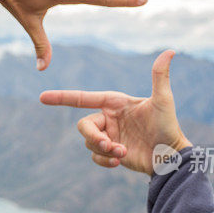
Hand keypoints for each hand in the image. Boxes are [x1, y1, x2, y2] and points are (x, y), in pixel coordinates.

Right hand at [39, 50, 191, 175]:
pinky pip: (94, 156)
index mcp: (114, 103)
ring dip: (104, 150)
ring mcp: (109, 136)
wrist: (170, 157)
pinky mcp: (110, 153)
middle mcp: (109, 118)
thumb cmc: (168, 126)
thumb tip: (170, 51)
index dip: (62, 97)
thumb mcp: (163, 100)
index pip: (83, 98)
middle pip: (83, 126)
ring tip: (122, 153)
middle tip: (110, 145)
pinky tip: (118, 162)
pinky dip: (103, 160)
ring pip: (89, 143)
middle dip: (93, 137)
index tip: (42, 98)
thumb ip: (160, 76)